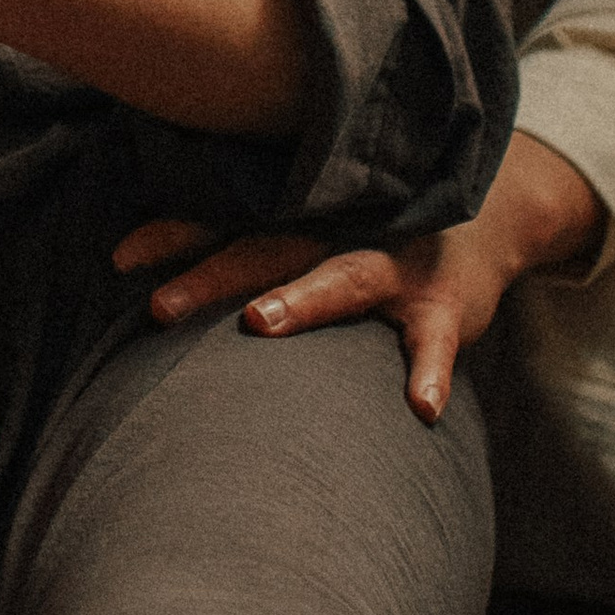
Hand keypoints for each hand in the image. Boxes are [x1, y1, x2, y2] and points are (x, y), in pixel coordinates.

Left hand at [109, 131, 606, 424]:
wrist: (496, 207)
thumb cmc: (375, 227)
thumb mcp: (317, 224)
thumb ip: (250, 241)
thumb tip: (151, 277)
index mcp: (300, 216)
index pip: (224, 220)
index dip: (173, 236)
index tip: (118, 258)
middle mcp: (339, 230)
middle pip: (265, 249)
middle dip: (211, 277)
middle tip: (159, 309)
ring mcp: (394, 263)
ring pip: (342, 278)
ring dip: (301, 299)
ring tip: (260, 323)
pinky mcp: (446, 304)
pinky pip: (436, 342)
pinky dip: (431, 372)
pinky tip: (421, 406)